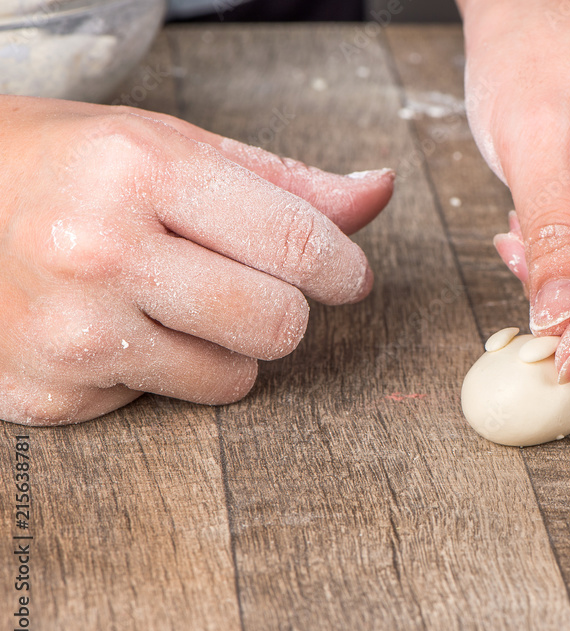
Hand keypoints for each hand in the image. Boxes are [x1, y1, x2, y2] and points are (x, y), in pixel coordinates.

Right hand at [0, 96, 392, 424]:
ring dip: (227, 349)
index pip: (297, 242)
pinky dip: (164, 373)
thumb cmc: (75, 169)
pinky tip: (117, 329)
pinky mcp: (50, 391)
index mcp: (141, 169)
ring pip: (233, 379)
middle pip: (279, 324)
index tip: (348, 277)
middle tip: (247, 287)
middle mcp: (99, 249)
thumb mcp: (175, 148)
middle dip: (283, 311)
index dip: (343, 269)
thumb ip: (285, 181)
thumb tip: (378, 192)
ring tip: (173, 304)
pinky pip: (169, 402)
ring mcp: (69, 329)